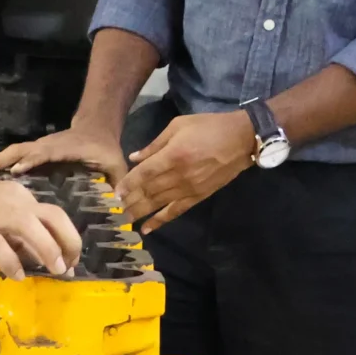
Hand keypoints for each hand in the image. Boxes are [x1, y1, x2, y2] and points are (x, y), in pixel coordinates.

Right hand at [0, 123, 129, 184]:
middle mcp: (47, 147)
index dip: (32, 160)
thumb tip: (122, 207)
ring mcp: (37, 148)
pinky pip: (11, 156)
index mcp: (65, 149)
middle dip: (2, 160)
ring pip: (12, 152)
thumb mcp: (115, 165)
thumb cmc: (104, 148)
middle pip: (22, 150)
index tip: (16, 171)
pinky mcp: (32, 153)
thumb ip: (118, 184)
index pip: (46, 152)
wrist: (96, 125)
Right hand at [0, 171, 82, 278]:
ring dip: (49, 252)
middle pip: (54, 218)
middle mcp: (13, 202)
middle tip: (69, 267)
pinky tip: (17, 275)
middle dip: (68, 244)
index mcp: (19, 196)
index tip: (71, 258)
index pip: (54, 215)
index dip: (68, 238)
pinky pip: (2, 248)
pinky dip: (13, 264)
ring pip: (33, 230)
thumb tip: (34, 252)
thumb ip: (14, 229)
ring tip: (55, 270)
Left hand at [119, 111, 255, 232]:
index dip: (128, 184)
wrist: (242, 140)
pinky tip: (146, 228)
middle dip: (130, 201)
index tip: (114, 193)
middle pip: (149, 191)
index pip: (144, 174)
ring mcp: (189, 189)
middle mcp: (179, 176)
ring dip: (140, 212)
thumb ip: (155, 144)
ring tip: (124, 219)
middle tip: (113, 209)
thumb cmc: (209, 127)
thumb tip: (134, 158)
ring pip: (159, 204)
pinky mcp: (198, 197)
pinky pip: (176, 211)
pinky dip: (160, 221)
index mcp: (173, 156)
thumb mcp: (179, 126)